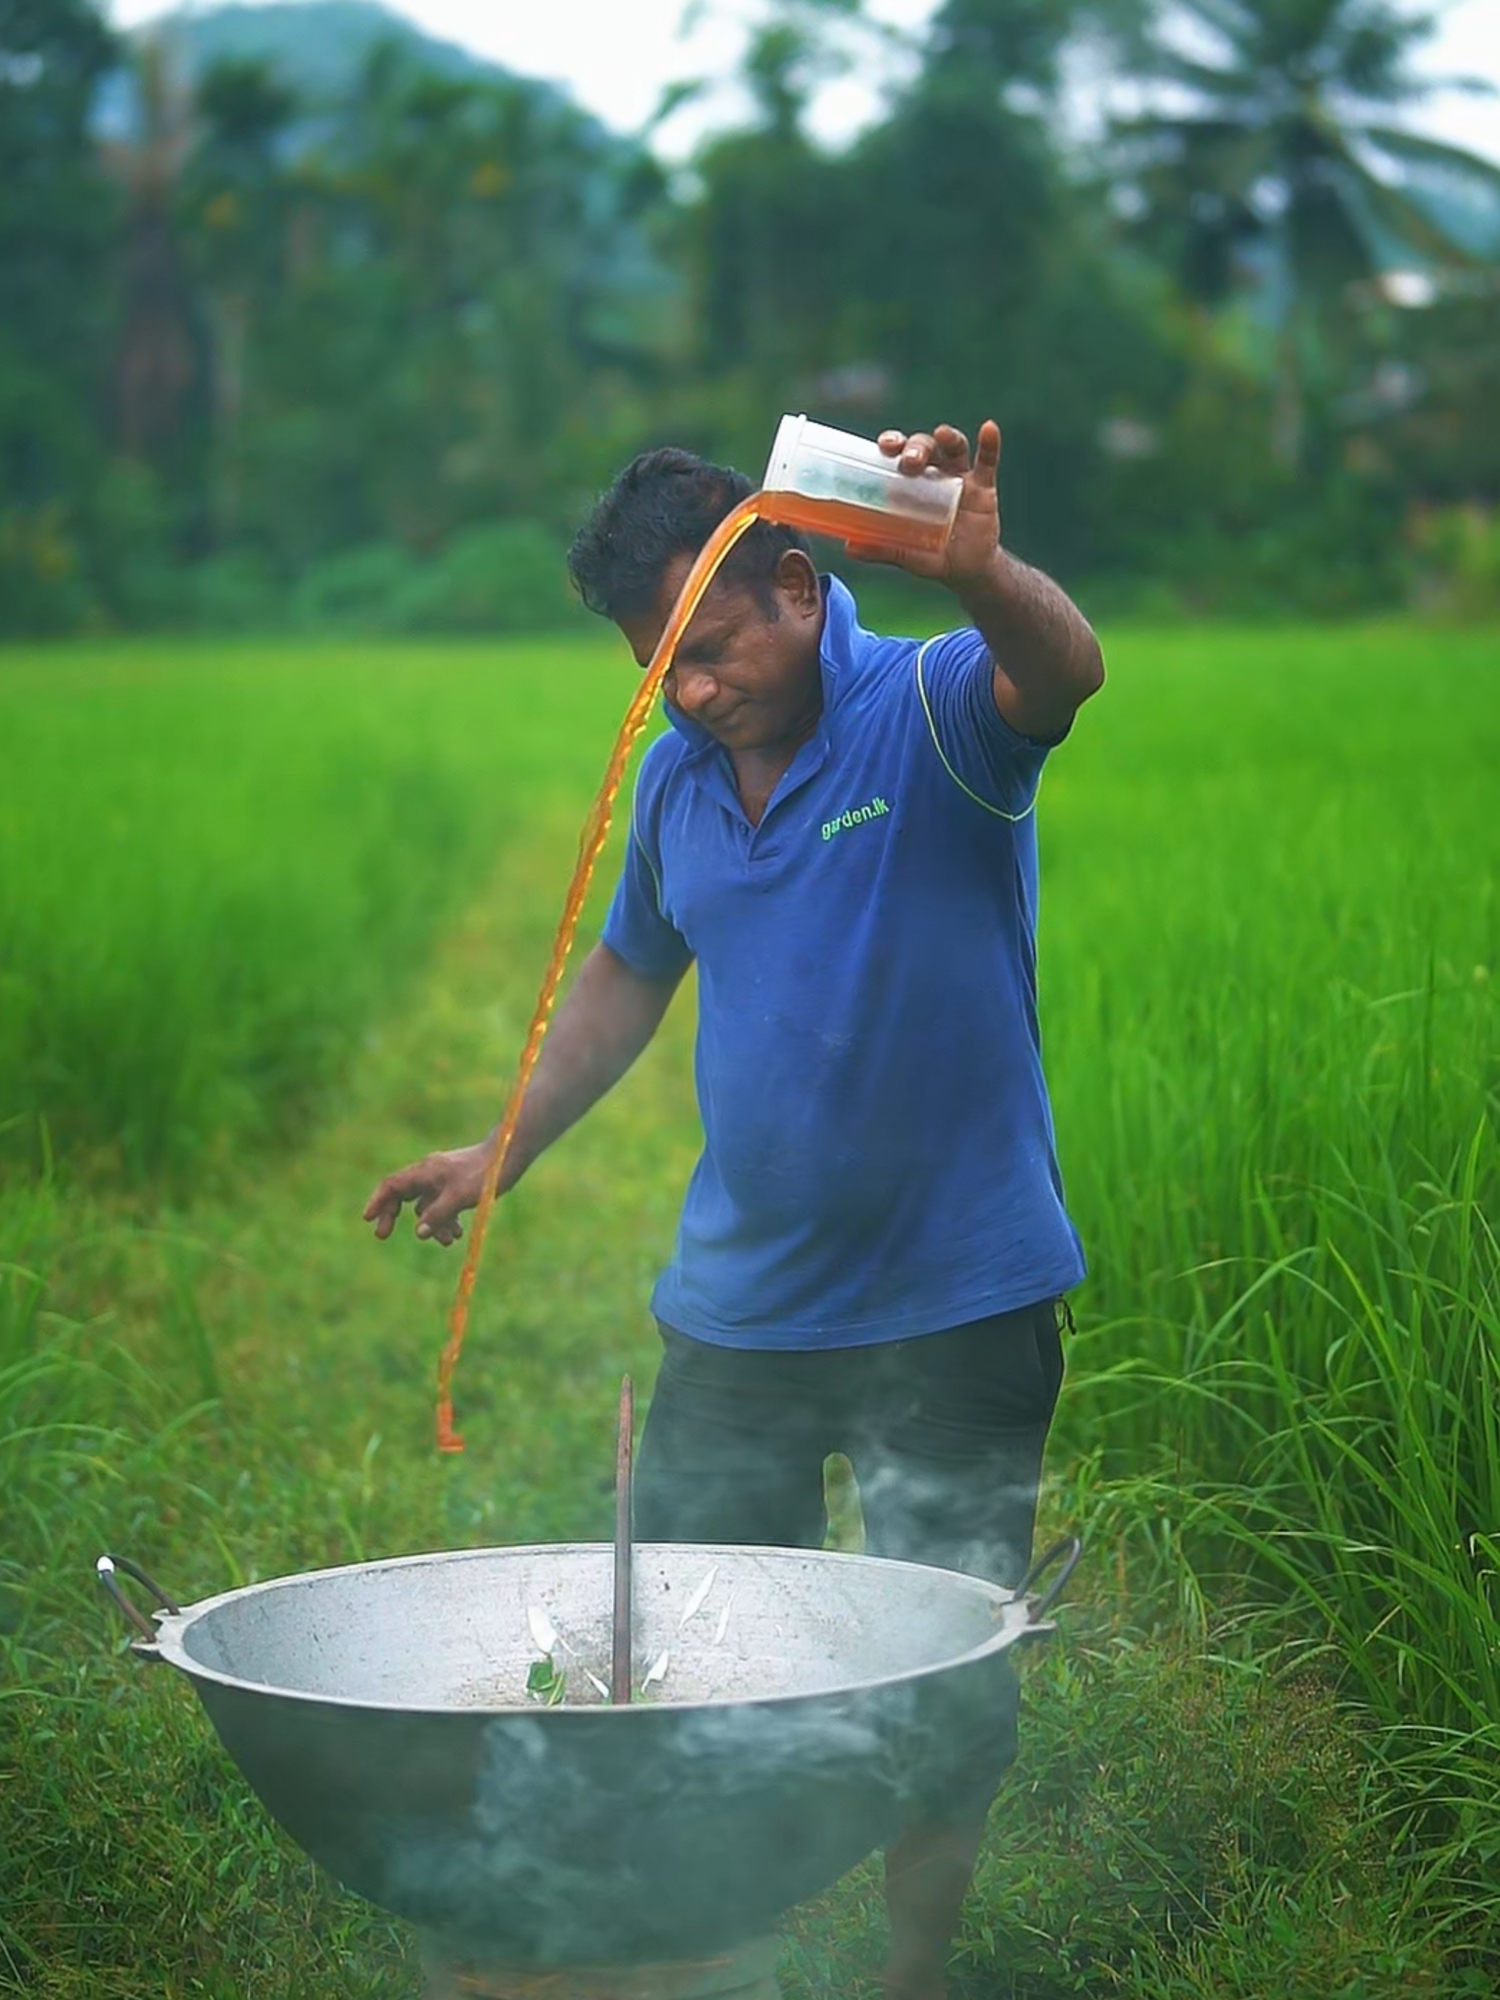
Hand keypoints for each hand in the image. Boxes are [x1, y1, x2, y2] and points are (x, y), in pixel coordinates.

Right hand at [362, 1141, 491, 1245]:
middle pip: (401, 1195)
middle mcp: (430, 1174)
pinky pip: (442, 1206)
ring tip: (449, 1241)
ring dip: (432, 1225)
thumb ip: (438, 1215)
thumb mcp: (459, 1197)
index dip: (378, 1201)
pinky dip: (446, 1220)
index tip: (367, 1218)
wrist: (508, 1156)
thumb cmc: (484, 1174)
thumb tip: (418, 1233)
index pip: (392, 1185)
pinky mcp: (456, 1186)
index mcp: (425, 1172)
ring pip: (425, 1205)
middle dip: (393, 1215)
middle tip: (382, 1235)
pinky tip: (458, 1233)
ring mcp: (442, 1180)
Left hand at [851, 420, 1002, 590]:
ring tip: (943, 435)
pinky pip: (988, 461)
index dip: (893, 444)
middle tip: (910, 460)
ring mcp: (961, 478)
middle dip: (917, 447)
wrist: (968, 572)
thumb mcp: (907, 555)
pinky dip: (990, 444)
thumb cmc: (933, 556)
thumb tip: (849, 548)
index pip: (899, 455)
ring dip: (948, 438)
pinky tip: (988, 429)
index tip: (884, 445)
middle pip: (925, 447)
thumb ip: (883, 550)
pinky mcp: (984, 487)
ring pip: (954, 448)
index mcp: (911, 484)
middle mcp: (935, 474)